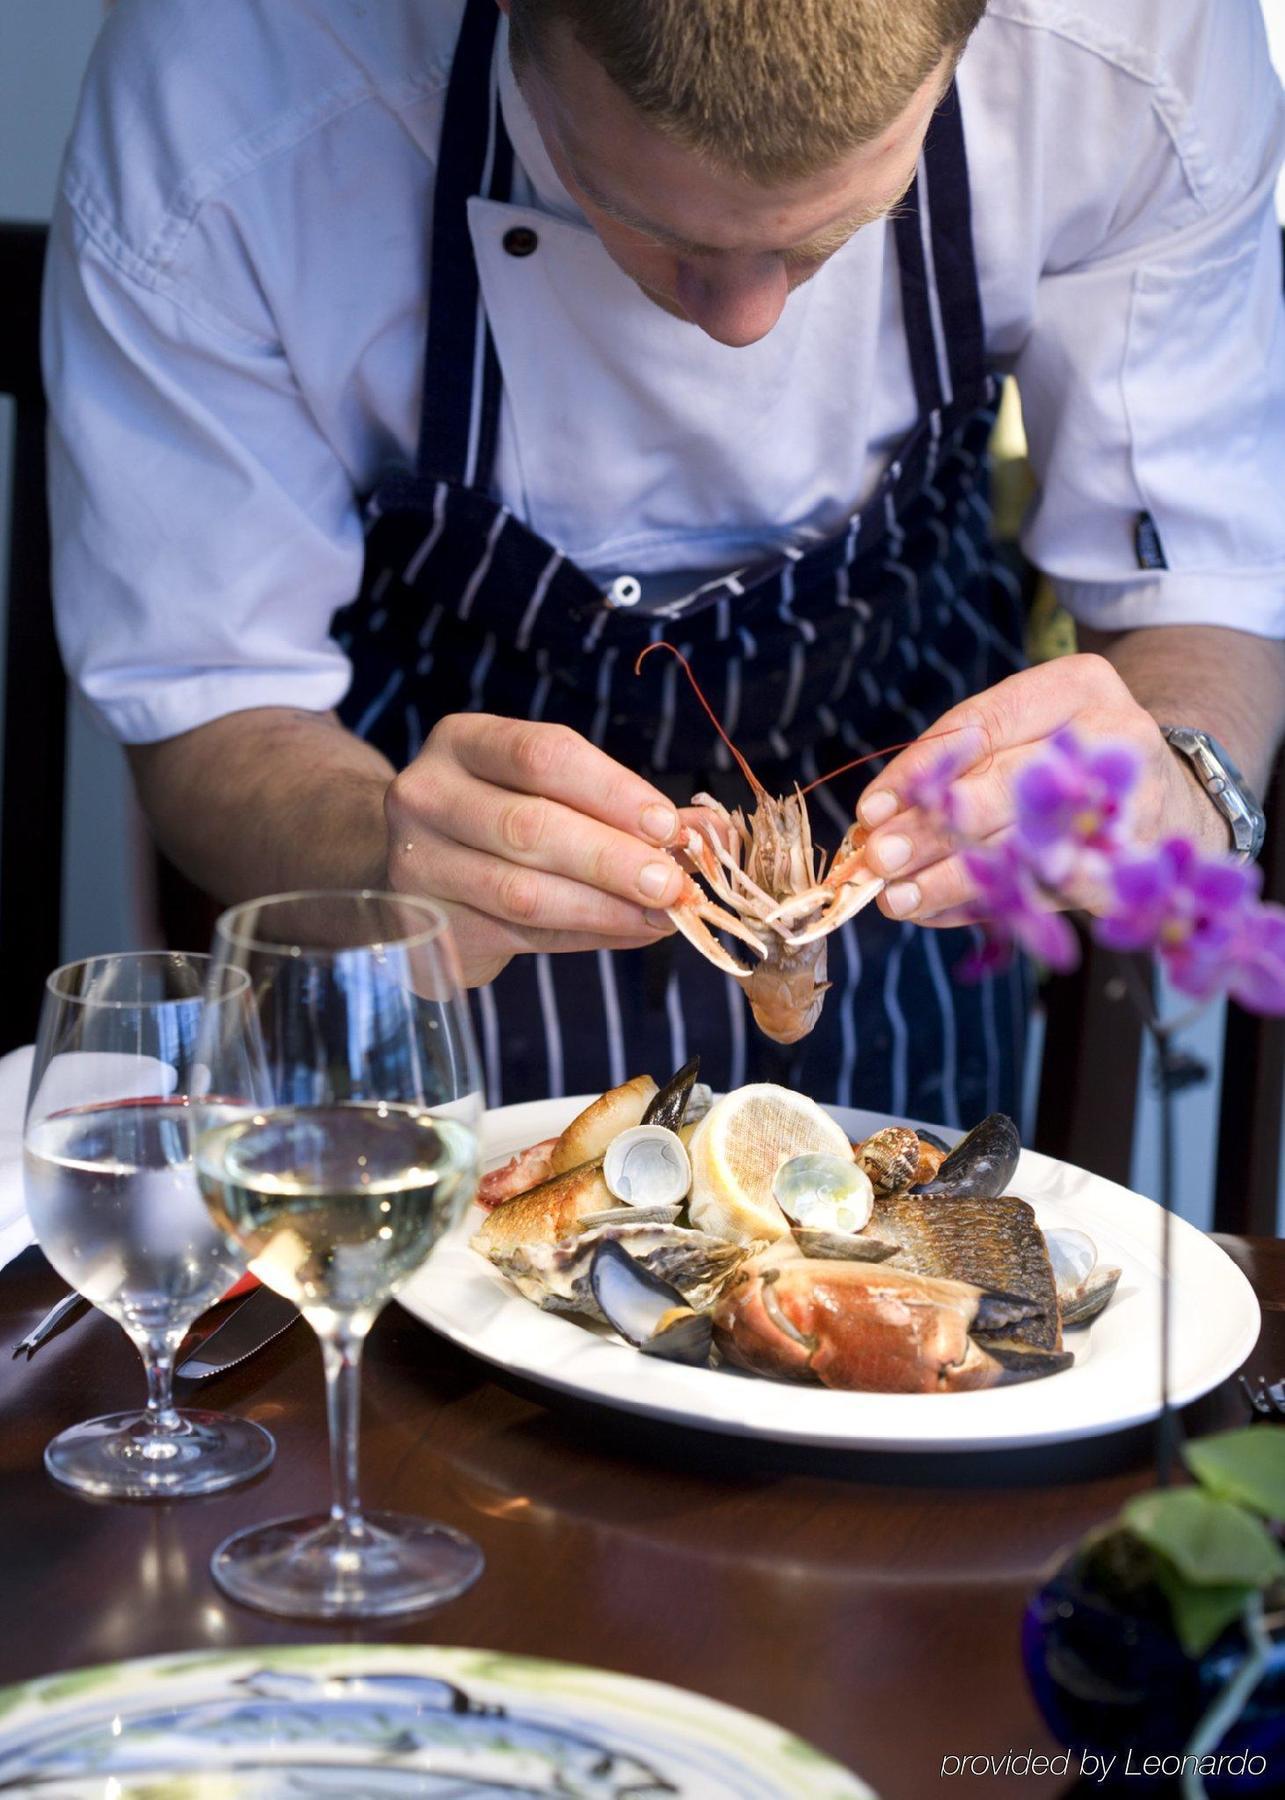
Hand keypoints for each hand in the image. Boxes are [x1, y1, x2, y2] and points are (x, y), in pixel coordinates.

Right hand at [385, 715, 684, 985]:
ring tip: (660, 915)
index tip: (669, 826)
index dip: (613, 791)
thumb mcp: (553, 793)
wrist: (423, 872)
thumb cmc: (503, 818)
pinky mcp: (430, 926)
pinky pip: (520, 934)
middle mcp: (427, 794)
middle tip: (672, 884)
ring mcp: (418, 863)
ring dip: (605, 906)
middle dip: (613, 859)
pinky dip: (585, 934)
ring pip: (522, 891)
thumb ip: (627, 808)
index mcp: (463, 742)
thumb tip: (711, 831)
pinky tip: (629, 931)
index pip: (542, 755)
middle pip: (530, 826)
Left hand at [854, 654, 1224, 927]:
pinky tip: (936, 913)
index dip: (922, 770)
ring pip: (1023, 850)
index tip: (871, 810)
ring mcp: (1130, 808)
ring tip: (897, 898)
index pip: (985, 724)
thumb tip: (877, 816)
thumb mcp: (1023, 729)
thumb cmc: (1068, 759)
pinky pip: (1044, 893)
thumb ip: (956, 759)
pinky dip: (983, 906)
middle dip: (934, 829)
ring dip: (952, 878)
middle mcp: (1113, 741)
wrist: (1175, 800)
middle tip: (879, 858)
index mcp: (1080, 687)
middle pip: (1007, 789)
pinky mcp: (1130, 868)